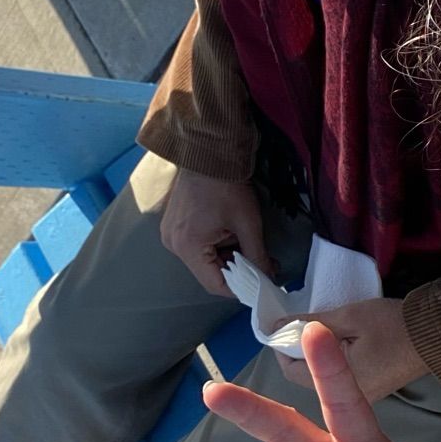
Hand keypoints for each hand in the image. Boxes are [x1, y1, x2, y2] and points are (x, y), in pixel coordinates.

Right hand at [159, 169, 270, 296]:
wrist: (208, 152)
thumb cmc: (228, 186)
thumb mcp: (248, 224)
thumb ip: (258, 256)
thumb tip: (269, 277)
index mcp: (188, 247)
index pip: (215, 285)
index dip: (240, 289)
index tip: (261, 285)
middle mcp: (174, 245)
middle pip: (208, 272)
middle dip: (237, 270)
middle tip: (262, 262)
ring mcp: (171, 234)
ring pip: (204, 259)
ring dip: (227, 256)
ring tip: (248, 242)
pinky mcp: (174, 224)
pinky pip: (197, 246)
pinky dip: (216, 245)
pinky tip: (231, 233)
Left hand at [275, 295, 423, 402]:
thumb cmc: (394, 325)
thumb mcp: (349, 318)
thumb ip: (311, 324)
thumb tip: (276, 325)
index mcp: (343, 388)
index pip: (291, 371)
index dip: (282, 346)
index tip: (285, 324)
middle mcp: (352, 401)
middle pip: (305, 378)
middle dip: (298, 351)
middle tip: (304, 324)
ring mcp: (365, 398)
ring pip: (322, 380)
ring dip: (316, 357)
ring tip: (323, 330)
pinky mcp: (374, 389)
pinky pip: (341, 380)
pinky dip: (334, 362)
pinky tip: (341, 342)